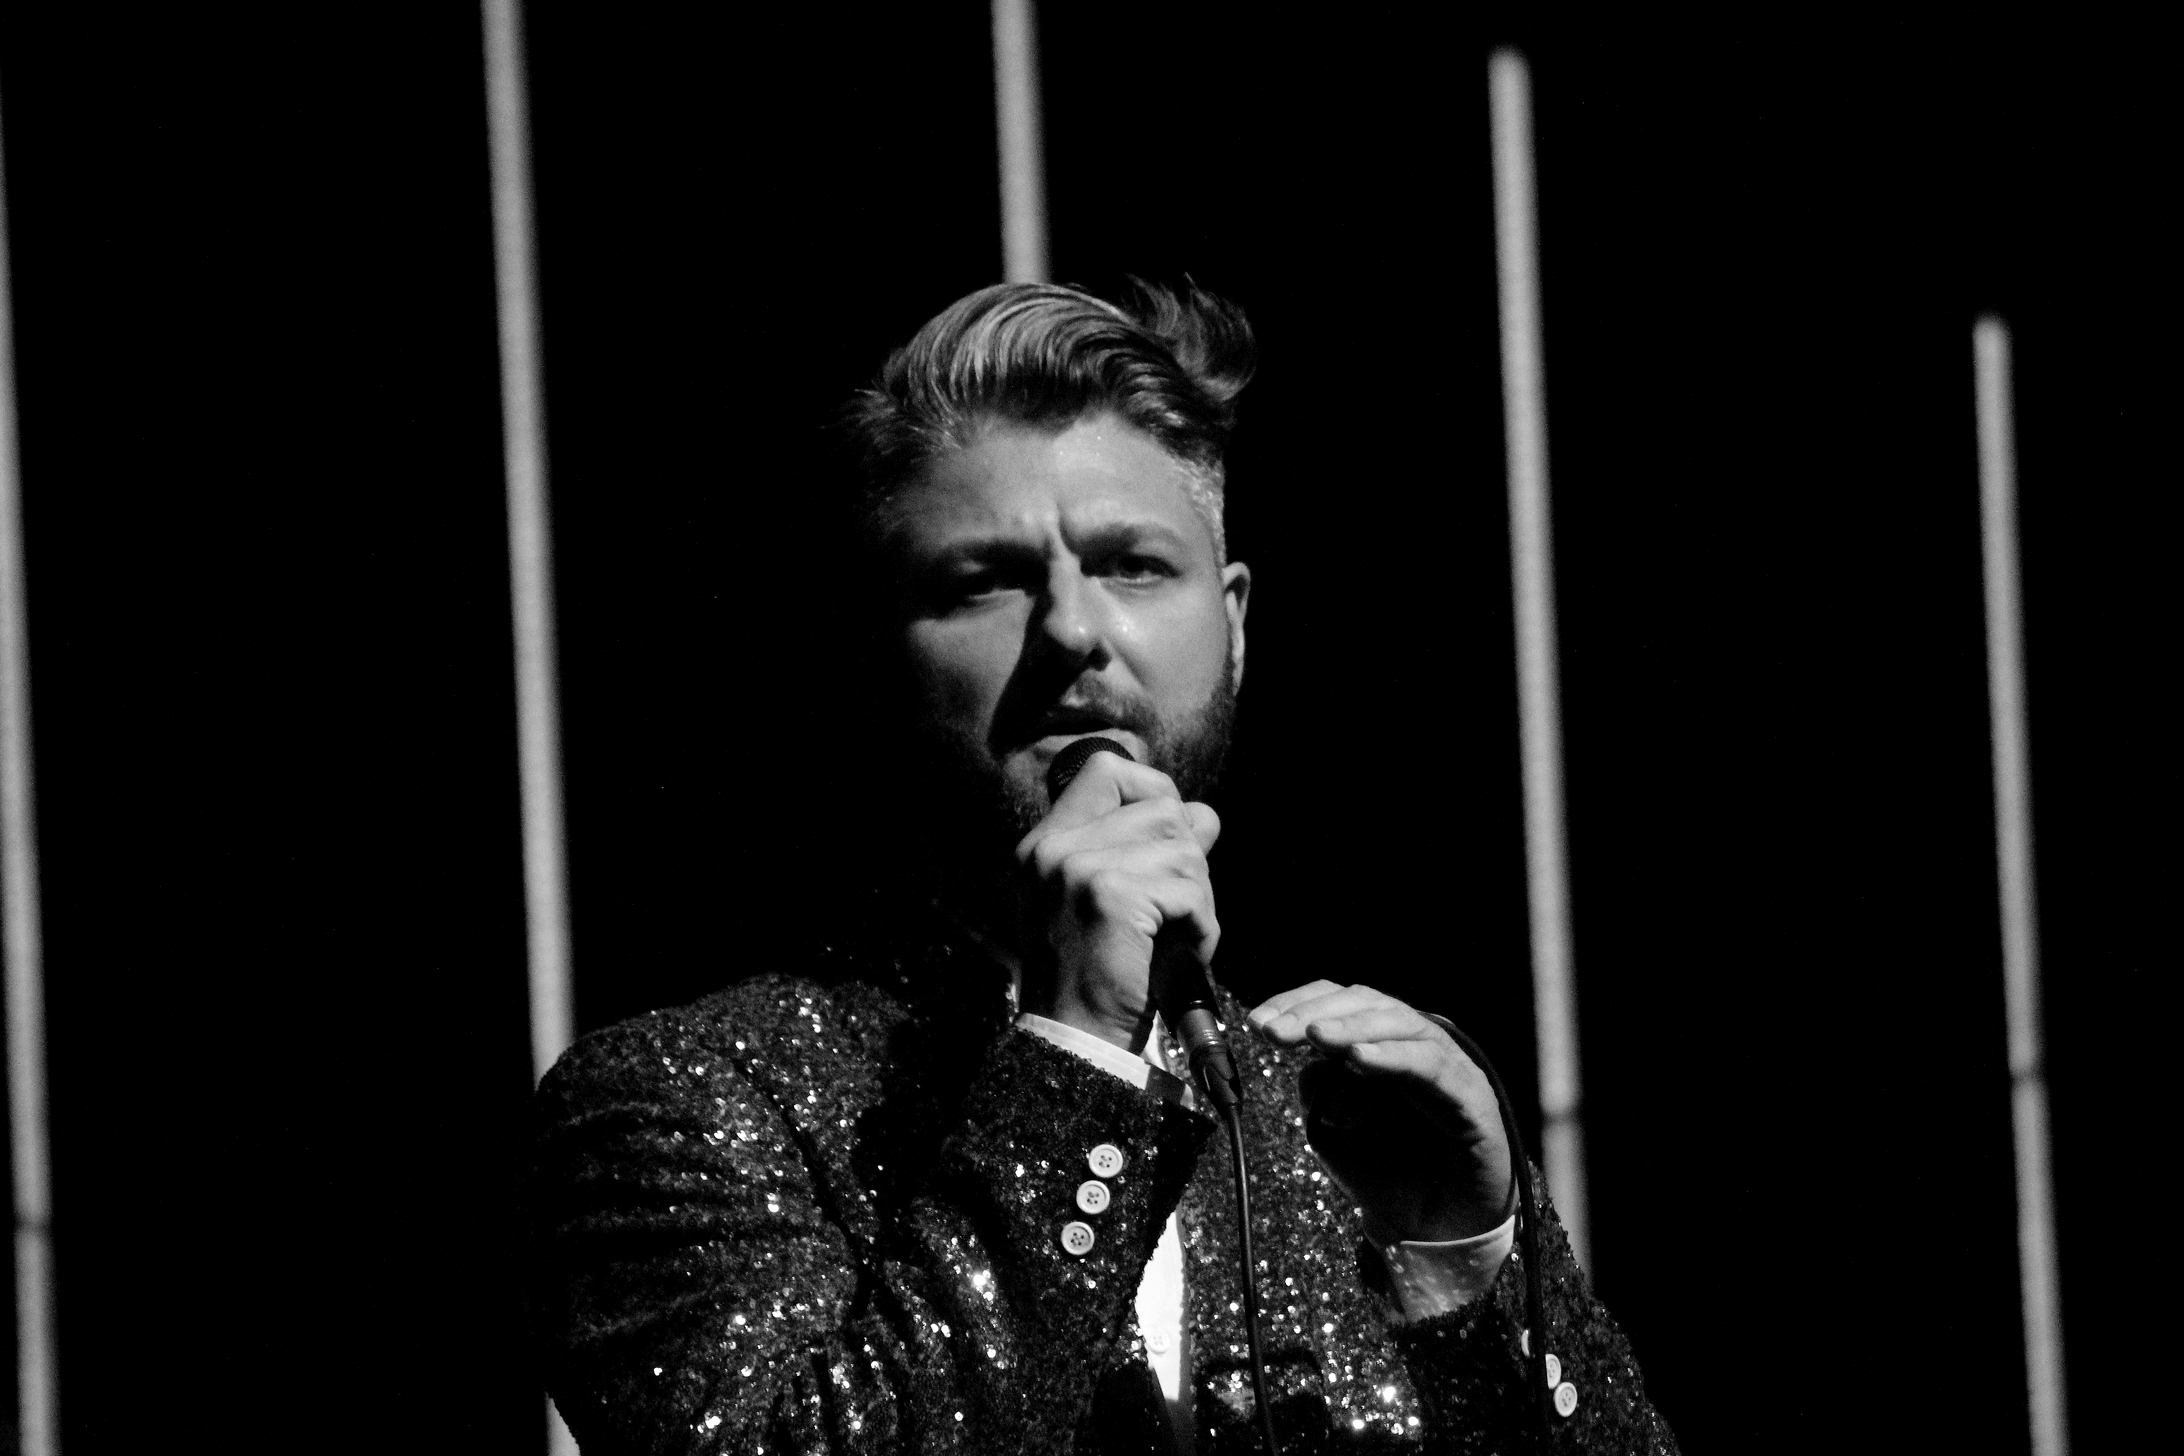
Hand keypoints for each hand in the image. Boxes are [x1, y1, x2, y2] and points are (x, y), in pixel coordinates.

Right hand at [1014, 750, 1221, 1051]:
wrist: (1076, 1042)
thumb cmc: (1103, 978)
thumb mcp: (1118, 903)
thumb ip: (1152, 851)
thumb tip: (1205, 815)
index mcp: (1045, 843)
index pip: (1106, 768)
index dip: (1153, 789)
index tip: (1170, 836)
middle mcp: (1053, 847)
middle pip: (1161, 807)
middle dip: (1189, 858)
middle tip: (1179, 911)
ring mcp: (1076, 868)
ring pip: (1182, 846)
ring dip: (1199, 896)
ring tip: (1177, 937)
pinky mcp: (1109, 895)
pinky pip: (1189, 890)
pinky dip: (1202, 927)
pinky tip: (1182, 956)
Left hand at [1249, 982, 1513, 1243]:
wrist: (1433, 1233)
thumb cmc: (1386, 1177)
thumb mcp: (1332, 1131)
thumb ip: (1319, 1088)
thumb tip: (1310, 1057)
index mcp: (1377, 1045)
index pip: (1337, 1003)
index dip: (1296, 1004)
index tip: (1257, 1024)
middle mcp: (1412, 1045)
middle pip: (1365, 1002)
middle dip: (1314, 1013)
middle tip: (1274, 1032)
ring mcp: (1445, 1064)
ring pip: (1399, 1023)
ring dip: (1351, 1027)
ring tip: (1315, 1036)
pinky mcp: (1471, 1092)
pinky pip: (1431, 1063)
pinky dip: (1392, 1055)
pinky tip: (1358, 1060)